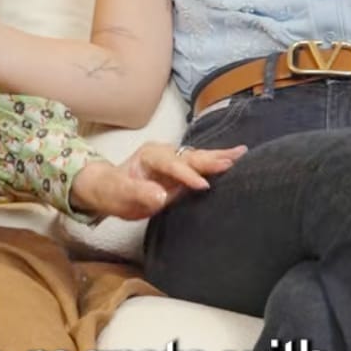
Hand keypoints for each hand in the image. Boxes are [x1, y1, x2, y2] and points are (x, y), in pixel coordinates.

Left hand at [68, 142, 247, 219]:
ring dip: (219, 157)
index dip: (186, 175)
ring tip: (242, 154)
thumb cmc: (112, 191)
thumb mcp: (119, 194)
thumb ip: (138, 193)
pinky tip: (233, 160)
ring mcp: (173, 160)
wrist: (108, 188)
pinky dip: (217, 162)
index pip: (171, 165)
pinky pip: (200, 165)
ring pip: (199, 157)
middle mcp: (164, 154)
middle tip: (234, 159)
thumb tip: (159, 196)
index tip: (202, 185)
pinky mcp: (180, 170)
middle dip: (211, 158)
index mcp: (149, 156)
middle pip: (190, 156)